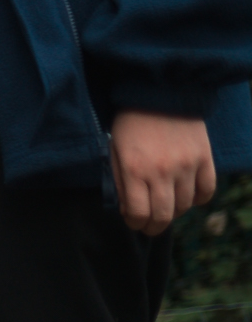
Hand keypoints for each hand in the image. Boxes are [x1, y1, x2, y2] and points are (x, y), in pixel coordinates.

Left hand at [112, 110, 217, 236]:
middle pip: (163, 216)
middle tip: (150, 226)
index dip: (136, 223)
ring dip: (175, 212)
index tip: (134, 221)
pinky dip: (198, 199)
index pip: (139, 214)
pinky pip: (207, 190)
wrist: (160, 94)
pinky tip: (188, 197)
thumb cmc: (131, 124)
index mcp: (134, 171)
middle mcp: (162, 172)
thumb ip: (120, 183)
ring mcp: (186, 165)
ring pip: (185, 206)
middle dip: (154, 227)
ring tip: (167, 207)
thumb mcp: (115, 153)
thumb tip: (129, 211)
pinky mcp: (204, 157)